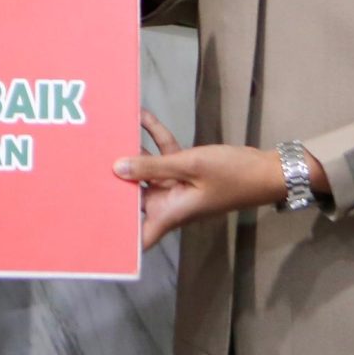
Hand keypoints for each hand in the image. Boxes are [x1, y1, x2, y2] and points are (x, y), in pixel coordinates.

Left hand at [113, 112, 282, 249]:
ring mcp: (177, 187)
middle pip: (134, 197)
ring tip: (109, 132)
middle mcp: (169, 203)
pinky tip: (141, 116)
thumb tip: (116, 169)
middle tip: (86, 163)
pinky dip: (155, 138)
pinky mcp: (186, 171)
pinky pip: (165, 155)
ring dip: (133, 152)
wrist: (267, 170)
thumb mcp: (189, 166)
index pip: (140, 238)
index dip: (120, 238)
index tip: (96, 226)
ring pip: (147, 171)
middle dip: (114, 182)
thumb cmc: (232, 175)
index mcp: (170, 213)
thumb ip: (152, 167)